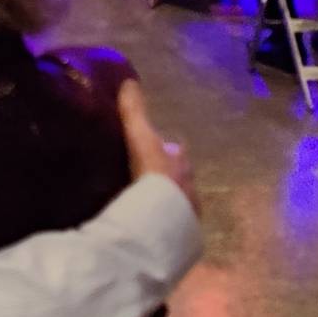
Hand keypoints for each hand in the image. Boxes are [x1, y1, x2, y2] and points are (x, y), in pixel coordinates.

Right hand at [118, 80, 198, 214]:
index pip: (175, 153)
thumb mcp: (141, 137)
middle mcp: (188, 187)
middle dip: (164, 178)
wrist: (163, 217)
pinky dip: (157, 223)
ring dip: (161, 202)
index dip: (165, 150)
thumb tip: (129, 81)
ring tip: (140, 203)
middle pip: (177, 179)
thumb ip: (134, 112)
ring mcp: (185, 213)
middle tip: (143, 178)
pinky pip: (166, 225)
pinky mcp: (178, 236)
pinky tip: (143, 225)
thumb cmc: (155, 173)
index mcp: (181, 164)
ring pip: (174, 203)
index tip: (151, 151)